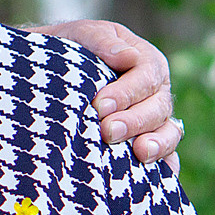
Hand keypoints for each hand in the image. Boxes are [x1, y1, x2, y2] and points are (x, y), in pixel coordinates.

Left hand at [27, 19, 179, 171]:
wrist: (45, 76)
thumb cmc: (66, 53)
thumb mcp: (79, 36)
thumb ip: (100, 40)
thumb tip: (128, 58)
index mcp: (143, 61)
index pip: (147, 75)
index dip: (128, 91)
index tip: (100, 105)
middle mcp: (154, 92)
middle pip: (159, 107)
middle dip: (135, 121)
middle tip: (109, 132)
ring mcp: (153, 121)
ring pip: (169, 133)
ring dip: (158, 144)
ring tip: (140, 154)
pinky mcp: (146, 146)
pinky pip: (166, 160)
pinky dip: (165, 169)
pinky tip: (154, 178)